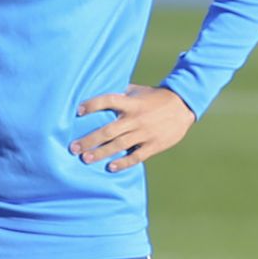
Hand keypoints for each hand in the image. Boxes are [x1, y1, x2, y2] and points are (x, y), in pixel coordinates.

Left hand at [71, 84, 195, 171]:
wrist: (184, 106)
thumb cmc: (157, 98)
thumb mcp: (140, 91)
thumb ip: (122, 94)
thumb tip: (100, 92)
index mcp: (132, 103)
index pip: (109, 101)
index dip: (93, 105)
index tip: (78, 111)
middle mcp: (136, 118)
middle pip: (108, 130)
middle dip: (89, 140)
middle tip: (73, 147)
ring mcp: (145, 133)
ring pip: (119, 145)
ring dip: (101, 153)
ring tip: (85, 159)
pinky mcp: (154, 144)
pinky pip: (136, 156)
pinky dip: (123, 163)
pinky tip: (110, 167)